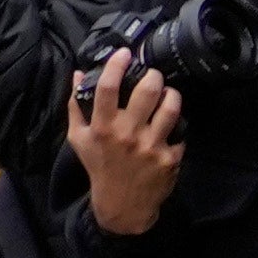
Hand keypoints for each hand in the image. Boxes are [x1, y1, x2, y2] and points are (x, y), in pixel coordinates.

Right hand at [68, 50, 187, 233]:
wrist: (122, 205)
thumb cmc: (100, 167)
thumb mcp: (79, 138)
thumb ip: (76, 105)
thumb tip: (77, 74)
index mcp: (102, 127)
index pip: (107, 88)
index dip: (116, 65)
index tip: (124, 53)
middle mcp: (127, 134)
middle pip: (147, 91)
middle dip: (153, 75)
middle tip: (153, 75)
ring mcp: (151, 146)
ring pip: (170, 107)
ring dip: (172, 94)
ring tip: (168, 93)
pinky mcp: (170, 158)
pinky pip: (181, 131)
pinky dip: (178, 123)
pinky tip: (172, 122)